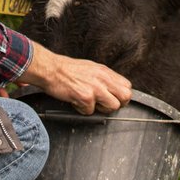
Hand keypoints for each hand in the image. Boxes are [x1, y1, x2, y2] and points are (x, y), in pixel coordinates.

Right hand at [16, 42, 131, 113]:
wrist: (51, 69)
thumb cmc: (68, 69)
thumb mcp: (91, 68)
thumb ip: (104, 78)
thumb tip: (113, 88)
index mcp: (105, 72)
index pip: (127, 86)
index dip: (121, 95)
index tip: (113, 98)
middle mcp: (103, 79)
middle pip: (126, 97)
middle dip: (117, 104)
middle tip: (104, 104)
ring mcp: (95, 88)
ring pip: (113, 106)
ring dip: (101, 109)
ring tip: (90, 104)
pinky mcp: (85, 97)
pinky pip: (91, 111)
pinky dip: (82, 110)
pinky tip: (76, 102)